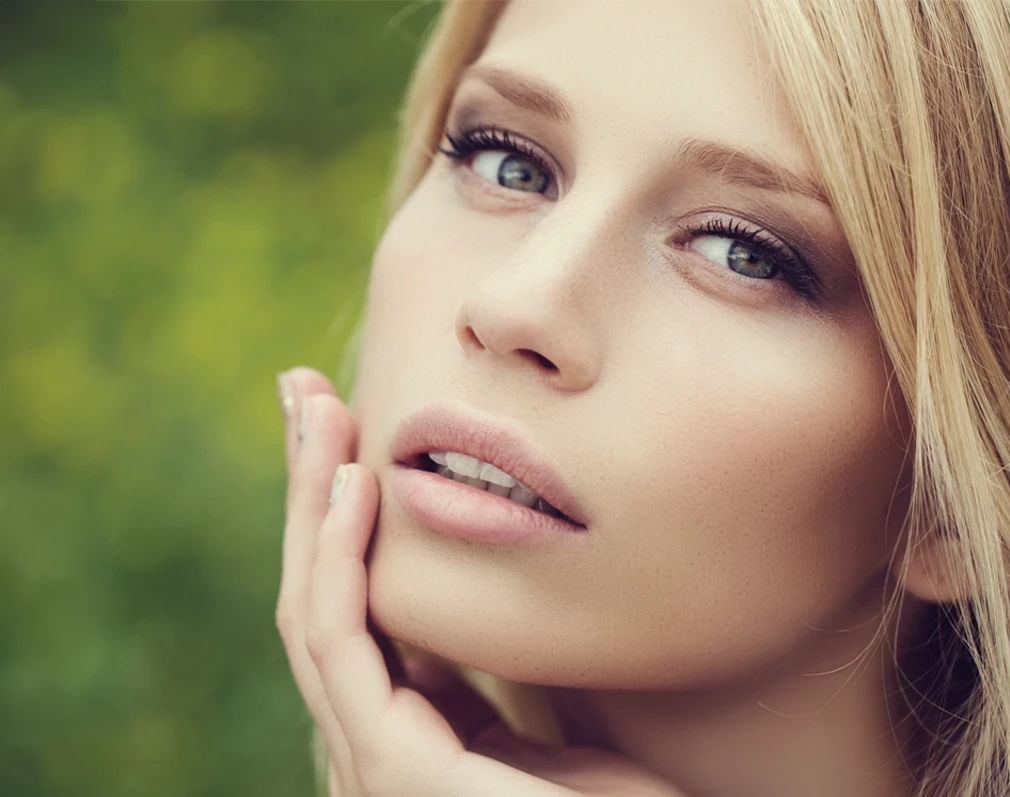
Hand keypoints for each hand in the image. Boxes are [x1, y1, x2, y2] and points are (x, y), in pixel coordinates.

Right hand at [274, 367, 687, 796]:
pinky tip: (350, 486)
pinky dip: (338, 559)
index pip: (358, 604)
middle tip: (301, 392)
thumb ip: (504, 654)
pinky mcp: (394, 768)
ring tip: (316, 410)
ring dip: (310, 500)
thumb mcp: (552, 702)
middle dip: (307, 489)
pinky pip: (343, 644)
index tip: (350, 432)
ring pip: (314, 608)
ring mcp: (375, 759)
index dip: (342, 516)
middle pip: (321, 594)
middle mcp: (379, 738)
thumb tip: (496, 557)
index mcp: (416, 723)